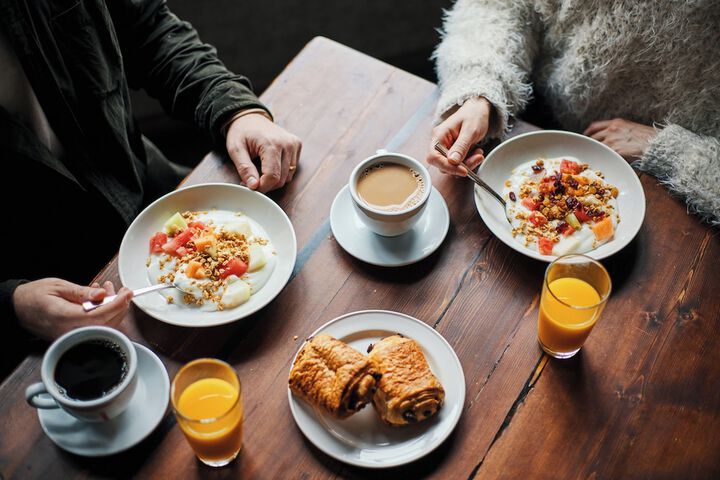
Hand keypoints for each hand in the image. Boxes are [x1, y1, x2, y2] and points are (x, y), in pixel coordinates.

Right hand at [12, 278, 132, 340]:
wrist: (17, 308)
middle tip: (124, 291)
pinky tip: (100, 300)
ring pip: (104, 327)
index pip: (100, 315)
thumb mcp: (58, 287)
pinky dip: (104, 314)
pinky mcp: (74, 338)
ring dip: (112, 308)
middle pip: (106, 323)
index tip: (128, 293)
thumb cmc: (34, 296)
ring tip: (109, 290)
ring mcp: (72, 337)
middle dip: (120, 306)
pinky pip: (96, 328)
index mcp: (64, 317)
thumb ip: (82, 292)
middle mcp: (70, 331)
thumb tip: (103, 295)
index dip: (118, 304)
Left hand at [226, 113, 301, 192]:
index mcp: (271, 143)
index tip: (251, 188)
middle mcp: (287, 144)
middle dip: (266, 185)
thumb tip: (254, 187)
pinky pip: (291, 169)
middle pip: (281, 179)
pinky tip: (270, 165)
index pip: (272, 176)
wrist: (250, 117)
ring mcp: (294, 144)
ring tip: (260, 172)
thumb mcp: (235, 150)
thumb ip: (244, 169)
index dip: (262, 187)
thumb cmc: (241, 132)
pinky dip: (281, 173)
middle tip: (252, 180)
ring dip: (274, 180)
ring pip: (288, 177)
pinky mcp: (297, 145)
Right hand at [427, 97, 491, 175]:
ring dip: (467, 164)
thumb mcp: (470, 130)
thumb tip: (452, 161)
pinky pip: (459, 164)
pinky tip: (477, 153)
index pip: (433, 157)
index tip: (463, 170)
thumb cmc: (473, 115)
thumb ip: (461, 146)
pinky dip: (469, 162)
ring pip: (452, 166)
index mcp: (439, 135)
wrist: (478, 110)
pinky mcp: (454, 152)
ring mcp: (446, 148)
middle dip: (461, 166)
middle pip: (443, 164)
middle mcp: (440, 143)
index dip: (446, 166)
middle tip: (477, 159)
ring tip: (479, 154)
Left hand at [584, 118, 656, 159]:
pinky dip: (602, 158)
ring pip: (597, 147)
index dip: (587, 133)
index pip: (594, 126)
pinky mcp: (615, 150)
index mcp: (617, 122)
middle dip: (590, 145)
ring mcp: (612, 140)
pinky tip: (602, 162)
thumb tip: (614, 138)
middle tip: (589, 151)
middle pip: (592, 138)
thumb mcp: (632, 129)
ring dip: (595, 153)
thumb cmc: (648, 138)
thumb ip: (620, 131)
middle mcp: (612, 129)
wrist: (657, 144)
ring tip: (596, 158)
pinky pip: (604, 154)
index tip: (585, 137)